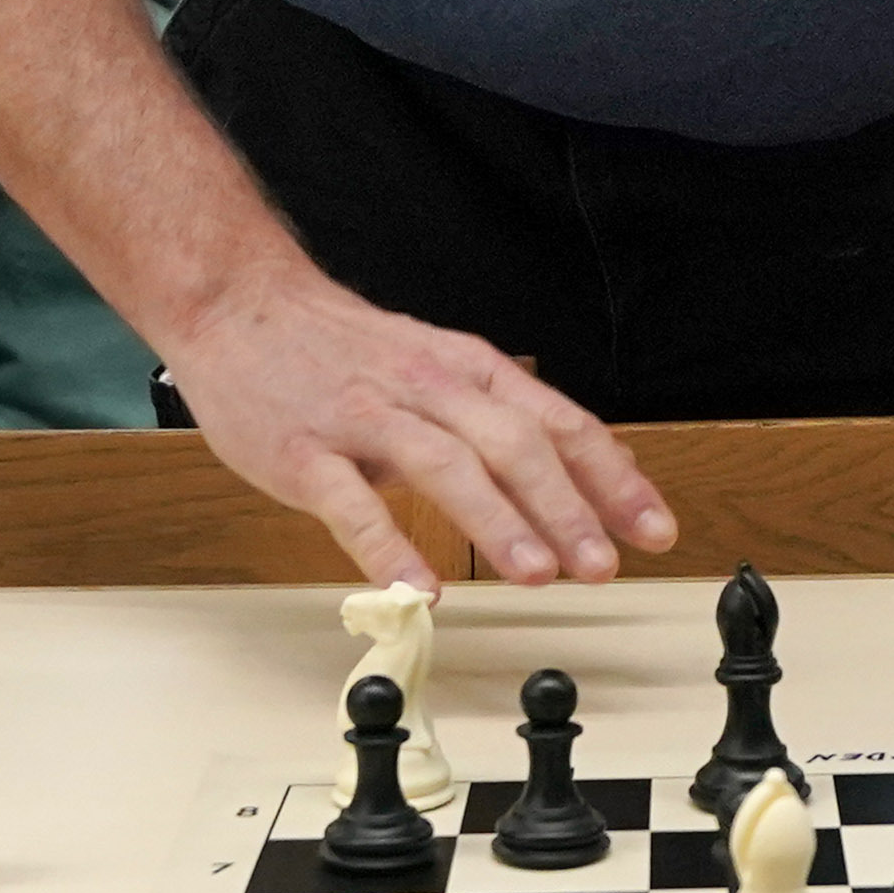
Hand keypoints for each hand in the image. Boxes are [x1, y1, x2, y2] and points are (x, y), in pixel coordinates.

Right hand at [161, 269, 679, 591]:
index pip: (559, 422)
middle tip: (601, 564)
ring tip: (535, 573)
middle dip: (565, 507)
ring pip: (443, 464)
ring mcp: (363, 417)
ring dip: (496, 520)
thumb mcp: (441, 367)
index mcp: (469, 370)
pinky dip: (387, 546)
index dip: (612, 478)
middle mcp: (426, 387)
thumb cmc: (345, 349)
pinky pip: (349, 502)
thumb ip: (505, 420)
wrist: (240, 305)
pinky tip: (418, 587)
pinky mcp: (302, 451)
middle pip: (512, 443)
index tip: (653, 529)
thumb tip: (588, 475)